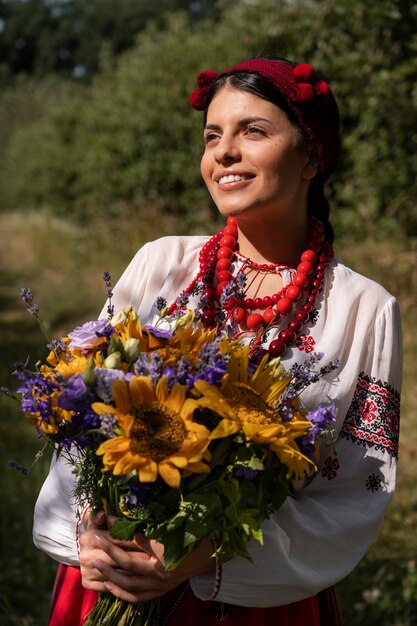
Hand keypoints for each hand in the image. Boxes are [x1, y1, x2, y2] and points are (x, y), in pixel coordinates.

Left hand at [79, 514, 214, 601]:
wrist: (209, 552)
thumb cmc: (189, 535)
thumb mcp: (164, 529)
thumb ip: (139, 529)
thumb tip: (116, 520)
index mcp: (161, 557)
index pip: (130, 552)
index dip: (113, 544)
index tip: (101, 534)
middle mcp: (159, 575)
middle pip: (127, 571)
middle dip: (108, 562)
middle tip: (94, 554)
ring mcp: (161, 585)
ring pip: (130, 588)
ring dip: (112, 580)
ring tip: (98, 570)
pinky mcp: (162, 591)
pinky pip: (138, 597)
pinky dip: (123, 593)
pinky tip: (112, 586)